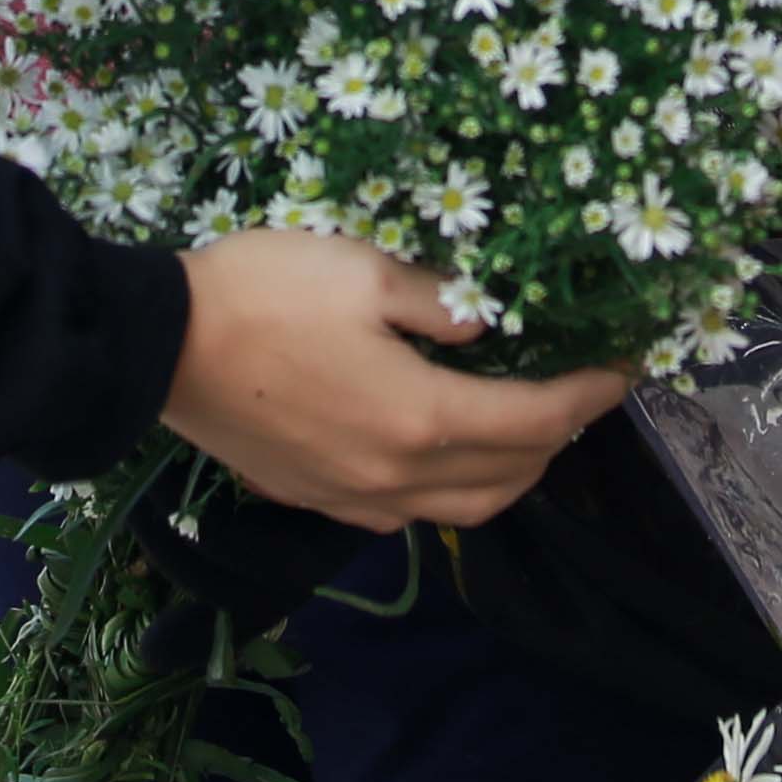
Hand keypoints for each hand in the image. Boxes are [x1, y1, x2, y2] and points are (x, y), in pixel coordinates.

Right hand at [160, 228, 623, 529]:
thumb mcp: (365, 270)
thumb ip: (440, 301)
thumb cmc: (264, 293)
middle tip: (580, 390)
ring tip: (527, 426)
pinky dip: (451, 488)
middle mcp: (397, 478)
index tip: (624, 363)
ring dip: (510, 473)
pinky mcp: (315, 499)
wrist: (157, 346)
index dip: (590, 393)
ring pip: (462, 509)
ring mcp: (353, 499)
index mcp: (421, 419)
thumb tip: (487, 326)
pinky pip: (408, 512)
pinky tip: (445, 449)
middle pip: (509, 478)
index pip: (537, 420)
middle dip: (559, 438)